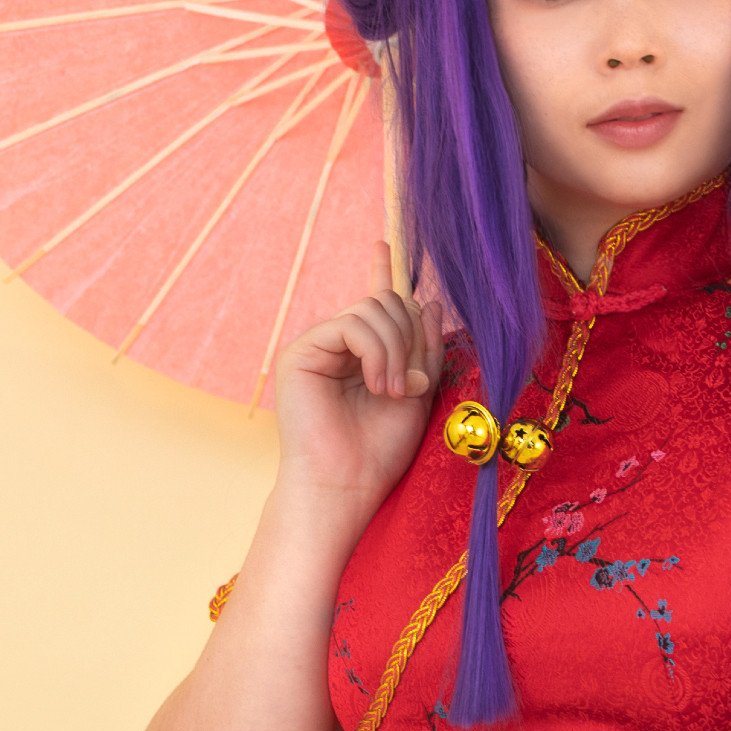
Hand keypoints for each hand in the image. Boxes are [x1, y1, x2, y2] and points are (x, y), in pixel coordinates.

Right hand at [273, 240, 445, 502]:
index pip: (376, 304)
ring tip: (394, 392)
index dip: (382, 273)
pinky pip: (351, 325)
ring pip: (371, 309)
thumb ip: (422, 350)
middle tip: (410, 386)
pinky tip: (377, 384)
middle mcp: (336, 346)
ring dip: (396, 350)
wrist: (346, 486)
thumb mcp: (417, 393)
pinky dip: (376, 352)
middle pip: (385, 304)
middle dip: (409, 338)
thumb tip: (430, 301)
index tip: (383, 245)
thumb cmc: (379, 450)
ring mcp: (317, 347)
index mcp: (362, 355)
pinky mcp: (301, 354)